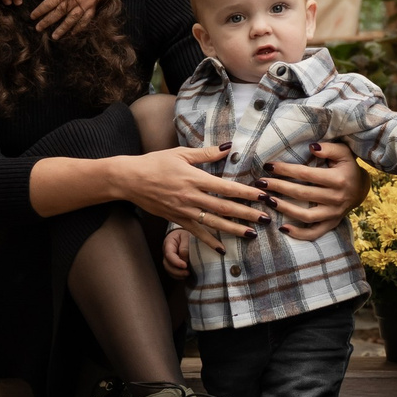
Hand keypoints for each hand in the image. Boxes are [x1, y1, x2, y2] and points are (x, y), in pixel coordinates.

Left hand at [32, 0, 111, 38]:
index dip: (40, 11)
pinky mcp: (93, 5)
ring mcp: (84, 3)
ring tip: (54, 37)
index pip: (49, 3)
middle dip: (47, 21)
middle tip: (38, 29)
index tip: (32, 17)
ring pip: (72, 19)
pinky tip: (73, 33)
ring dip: (62, 28)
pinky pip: (86, 19)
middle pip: (58, 13)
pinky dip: (80, 27)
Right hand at [115, 147, 265, 247]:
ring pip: (214, 222)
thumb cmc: (155, 163)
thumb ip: (206, 153)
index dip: (246, 193)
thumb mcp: (181, 154)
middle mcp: (192, 196)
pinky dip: (209, 241)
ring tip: (252, 234)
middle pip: (224, 207)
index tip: (262, 196)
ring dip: (234, 229)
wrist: (130, 179)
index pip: (226, 187)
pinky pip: (196, 232)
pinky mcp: (176, 219)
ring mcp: (184, 210)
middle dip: (247, 213)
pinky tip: (222, 248)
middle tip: (266, 218)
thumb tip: (228, 148)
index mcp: (195, 178)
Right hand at [160, 225, 195, 275]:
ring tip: (188, 274)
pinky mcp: (173, 264)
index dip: (176, 262)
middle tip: (187, 273)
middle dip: (176, 271)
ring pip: (169, 270)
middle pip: (167, 264)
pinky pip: (172, 273)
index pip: (169, 254)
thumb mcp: (186, 236)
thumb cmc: (186, 234)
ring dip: (178, 275)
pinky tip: (186, 276)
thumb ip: (185, 246)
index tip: (185, 265)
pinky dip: (178, 276)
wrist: (185, 235)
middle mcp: (166, 253)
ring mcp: (168, 259)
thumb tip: (185, 259)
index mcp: (168, 243)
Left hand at [265, 139, 364, 241]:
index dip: (286, 170)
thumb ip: (328, 148)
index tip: (268, 166)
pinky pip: (314, 233)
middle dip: (279, 187)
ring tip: (267, 200)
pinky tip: (282, 227)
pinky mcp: (331, 224)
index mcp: (337, 179)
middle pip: (302, 193)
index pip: (306, 174)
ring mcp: (333, 214)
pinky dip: (299, 234)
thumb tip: (311, 147)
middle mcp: (336, 198)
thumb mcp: (343, 152)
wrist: (361, 188)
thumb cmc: (347, 167)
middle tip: (260, 183)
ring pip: (305, 215)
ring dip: (284, 209)